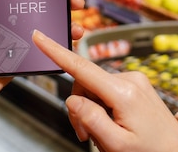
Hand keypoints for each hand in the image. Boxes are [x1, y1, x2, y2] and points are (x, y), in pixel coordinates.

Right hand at [32, 30, 177, 151]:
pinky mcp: (137, 85)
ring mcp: (135, 80)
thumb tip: (72, 99)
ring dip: (92, 110)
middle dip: (80, 108)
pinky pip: (107, 90)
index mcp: (124, 93)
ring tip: (102, 134)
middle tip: (86, 135)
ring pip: (95, 89)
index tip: (40, 37)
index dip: (57, 52)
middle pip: (85, 84)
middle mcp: (131, 79)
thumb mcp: (116, 144)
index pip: (82, 68)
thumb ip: (90, 119)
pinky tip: (112, 124)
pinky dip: (103, 107)